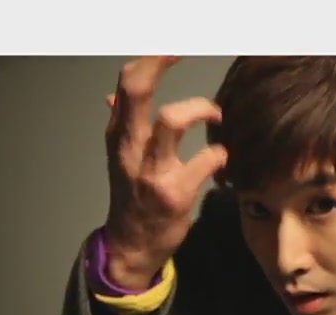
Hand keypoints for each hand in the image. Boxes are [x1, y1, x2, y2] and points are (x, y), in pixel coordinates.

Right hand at [102, 56, 226, 288]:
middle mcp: (130, 149)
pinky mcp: (175, 193)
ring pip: (171, 120)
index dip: (152, 59)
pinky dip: (220, 155)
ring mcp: (151, 171)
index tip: (174, 48)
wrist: (133, 246)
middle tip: (185, 52)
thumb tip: (113, 97)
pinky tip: (222, 160)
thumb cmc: (132, 199)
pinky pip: (207, 160)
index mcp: (118, 136)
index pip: (128, 84)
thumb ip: (122, 127)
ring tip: (216, 117)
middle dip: (163, 62)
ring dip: (202, 110)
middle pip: (139, 91)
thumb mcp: (120, 160)